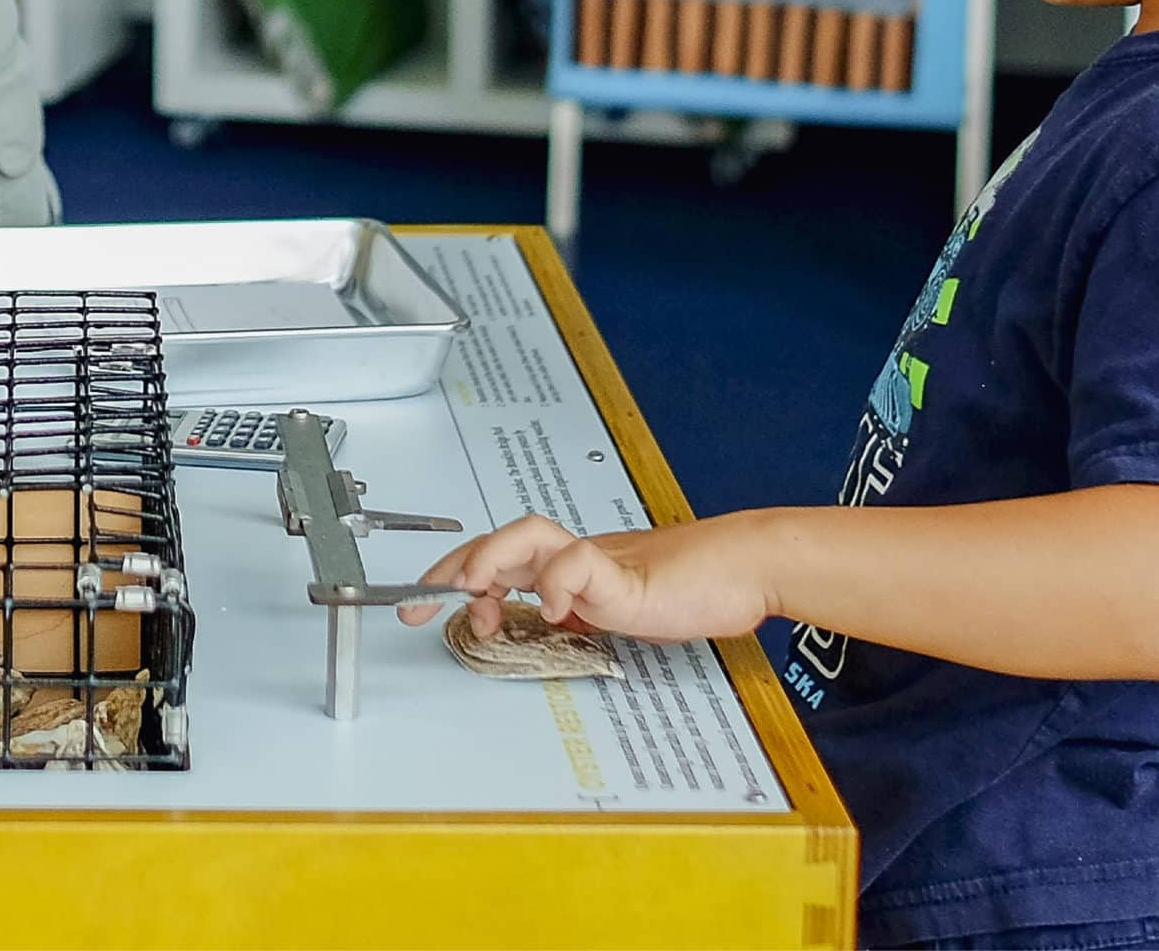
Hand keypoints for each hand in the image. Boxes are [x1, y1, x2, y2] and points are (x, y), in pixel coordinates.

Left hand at [399, 511, 773, 646]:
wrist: (742, 567)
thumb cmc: (689, 585)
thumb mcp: (615, 610)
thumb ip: (579, 611)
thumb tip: (543, 623)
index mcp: (570, 565)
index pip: (499, 557)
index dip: (455, 573)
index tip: (422, 601)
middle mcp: (577, 555)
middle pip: (499, 541)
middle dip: (450, 567)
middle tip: (416, 602)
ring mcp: (601, 560)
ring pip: (530, 536)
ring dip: (490, 559)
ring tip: (470, 590)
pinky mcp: (627, 573)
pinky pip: (582, 564)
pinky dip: (559, 582)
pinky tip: (551, 608)